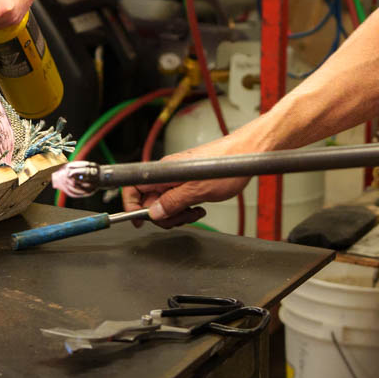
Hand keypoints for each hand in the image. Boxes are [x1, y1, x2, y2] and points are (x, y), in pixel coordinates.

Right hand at [120, 132, 258, 225]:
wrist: (246, 155)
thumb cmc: (226, 166)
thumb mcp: (197, 191)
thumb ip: (173, 203)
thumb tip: (154, 214)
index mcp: (163, 172)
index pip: (134, 188)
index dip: (132, 206)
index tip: (138, 222)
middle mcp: (167, 174)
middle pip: (150, 201)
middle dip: (164, 215)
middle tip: (182, 217)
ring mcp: (177, 179)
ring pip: (166, 204)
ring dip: (178, 214)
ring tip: (195, 212)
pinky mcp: (187, 183)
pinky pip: (178, 200)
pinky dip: (186, 209)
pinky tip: (199, 208)